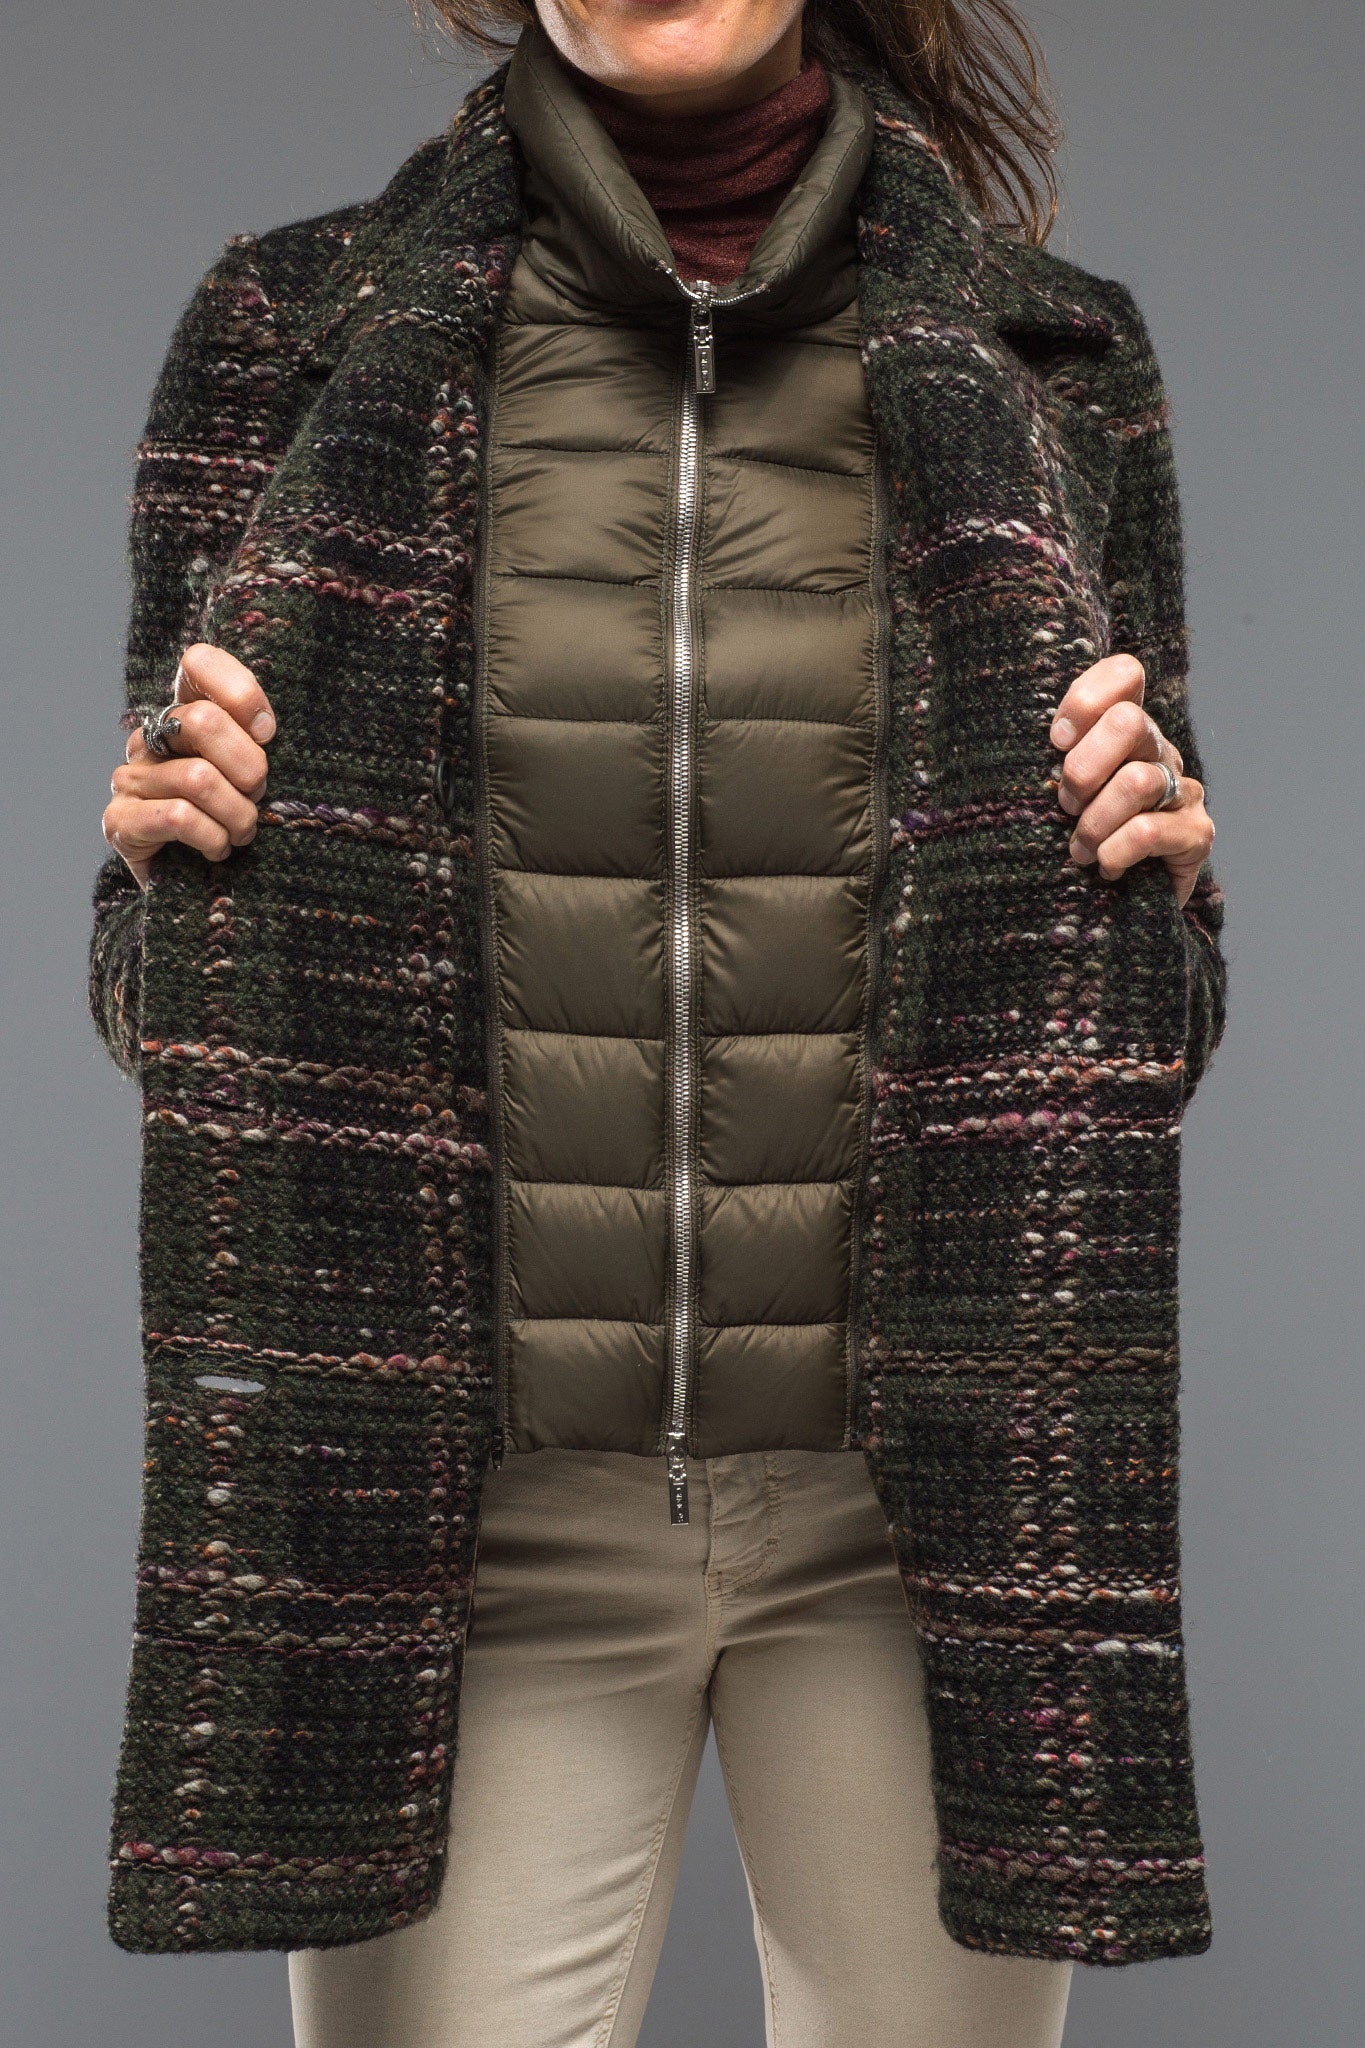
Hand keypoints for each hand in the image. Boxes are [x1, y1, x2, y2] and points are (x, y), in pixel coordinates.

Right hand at [103, 646, 274, 890]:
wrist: (203, 890)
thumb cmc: (240, 821)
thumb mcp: (259, 774)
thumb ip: (259, 740)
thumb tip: (264, 728)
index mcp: (184, 712)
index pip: (198, 663)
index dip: (240, 693)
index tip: (268, 734)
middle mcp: (152, 738)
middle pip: (202, 721)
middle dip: (248, 767)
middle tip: (258, 796)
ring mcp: (131, 778)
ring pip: (198, 778)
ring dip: (237, 814)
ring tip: (243, 832)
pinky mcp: (120, 820)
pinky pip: (177, 816)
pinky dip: (211, 837)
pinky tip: (218, 849)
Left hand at [1049, 654, 1213, 911]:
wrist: (1116, 912)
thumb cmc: (1066, 844)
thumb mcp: (1046, 797)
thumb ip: (1039, 764)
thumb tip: (988, 740)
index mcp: (1123, 731)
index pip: (1126, 674)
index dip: (1087, 699)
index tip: (1056, 742)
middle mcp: (1158, 751)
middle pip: (1128, 722)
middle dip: (1082, 769)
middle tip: (1064, 806)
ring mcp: (1182, 791)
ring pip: (1136, 781)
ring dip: (1093, 822)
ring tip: (1077, 850)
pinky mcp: (1196, 834)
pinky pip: (1149, 831)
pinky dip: (1116, 851)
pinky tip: (1105, 868)